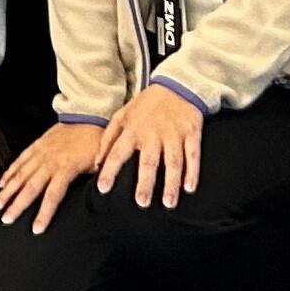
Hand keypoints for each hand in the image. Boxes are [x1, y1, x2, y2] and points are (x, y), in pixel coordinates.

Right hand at [0, 120, 108, 232]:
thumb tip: (100, 194)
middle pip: (30, 187)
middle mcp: (49, 161)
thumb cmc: (97, 140)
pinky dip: (10, 171)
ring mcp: (41, 153)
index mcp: (66, 167)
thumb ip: (97, 179)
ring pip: (20, 174)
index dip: (44, 213)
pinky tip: (2, 182)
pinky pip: (20, 160)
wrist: (88, 116)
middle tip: (6, 218)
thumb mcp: (101, 162)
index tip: (36, 228)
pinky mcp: (37, 145)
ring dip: (8, 190)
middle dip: (16, 204)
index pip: (52, 195)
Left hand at [94, 85, 206, 209]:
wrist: (176, 86)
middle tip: (141, 203)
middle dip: (145, 183)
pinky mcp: (191, 133)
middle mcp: (152, 134)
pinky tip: (189, 188)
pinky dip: (192, 172)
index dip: (109, 170)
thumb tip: (96, 162)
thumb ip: (108, 138)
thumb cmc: (146, 106)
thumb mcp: (122, 115)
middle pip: (148, 162)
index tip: (103, 189)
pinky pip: (193, 155)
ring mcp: (173, 134)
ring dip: (171, 183)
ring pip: (173, 162)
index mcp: (133, 130)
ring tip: (169, 203)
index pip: (118, 153)